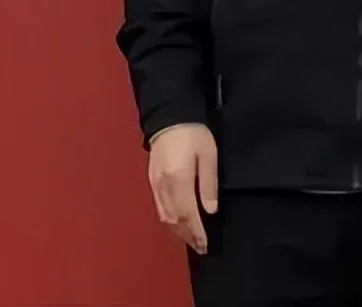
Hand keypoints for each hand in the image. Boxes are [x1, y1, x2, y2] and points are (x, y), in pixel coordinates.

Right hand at [147, 123, 217, 255]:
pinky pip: (159, 207)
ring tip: (190, 238)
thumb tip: (210, 210)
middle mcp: (164, 186)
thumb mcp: (208, 154)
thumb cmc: (194, 133)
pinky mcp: (152, 180)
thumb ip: (208, 183)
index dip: (196, 232)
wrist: (169, 116)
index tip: (205, 244)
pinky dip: (169, 219)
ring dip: (178, 230)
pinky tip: (176, 222)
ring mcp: (155, 184)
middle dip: (187, 235)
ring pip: (165, 216)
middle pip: (174, 219)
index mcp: (179, 179)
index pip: (188, 214)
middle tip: (199, 246)